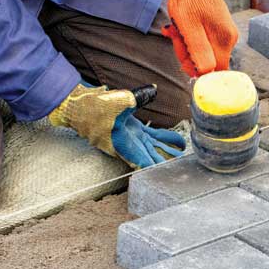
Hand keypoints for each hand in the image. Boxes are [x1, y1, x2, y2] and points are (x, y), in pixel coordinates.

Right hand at [48, 84, 185, 168]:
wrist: (79, 105)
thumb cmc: (94, 107)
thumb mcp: (117, 102)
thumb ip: (138, 98)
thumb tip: (153, 90)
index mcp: (126, 145)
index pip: (146, 163)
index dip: (159, 170)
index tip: (172, 178)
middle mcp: (131, 145)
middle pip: (155, 160)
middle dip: (170, 165)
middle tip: (188, 172)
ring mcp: (134, 138)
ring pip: (158, 150)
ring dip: (172, 154)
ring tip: (190, 159)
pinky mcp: (135, 130)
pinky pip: (155, 138)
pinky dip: (168, 140)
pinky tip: (181, 142)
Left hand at [162, 0, 238, 77]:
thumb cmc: (189, 0)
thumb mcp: (188, 29)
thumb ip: (199, 53)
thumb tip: (205, 74)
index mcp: (224, 41)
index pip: (215, 70)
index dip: (198, 69)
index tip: (185, 57)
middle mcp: (228, 39)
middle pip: (208, 62)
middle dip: (188, 54)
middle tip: (178, 39)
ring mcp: (223, 34)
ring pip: (203, 52)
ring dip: (186, 45)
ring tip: (177, 31)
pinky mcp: (217, 29)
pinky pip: (202, 42)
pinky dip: (189, 38)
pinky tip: (181, 28)